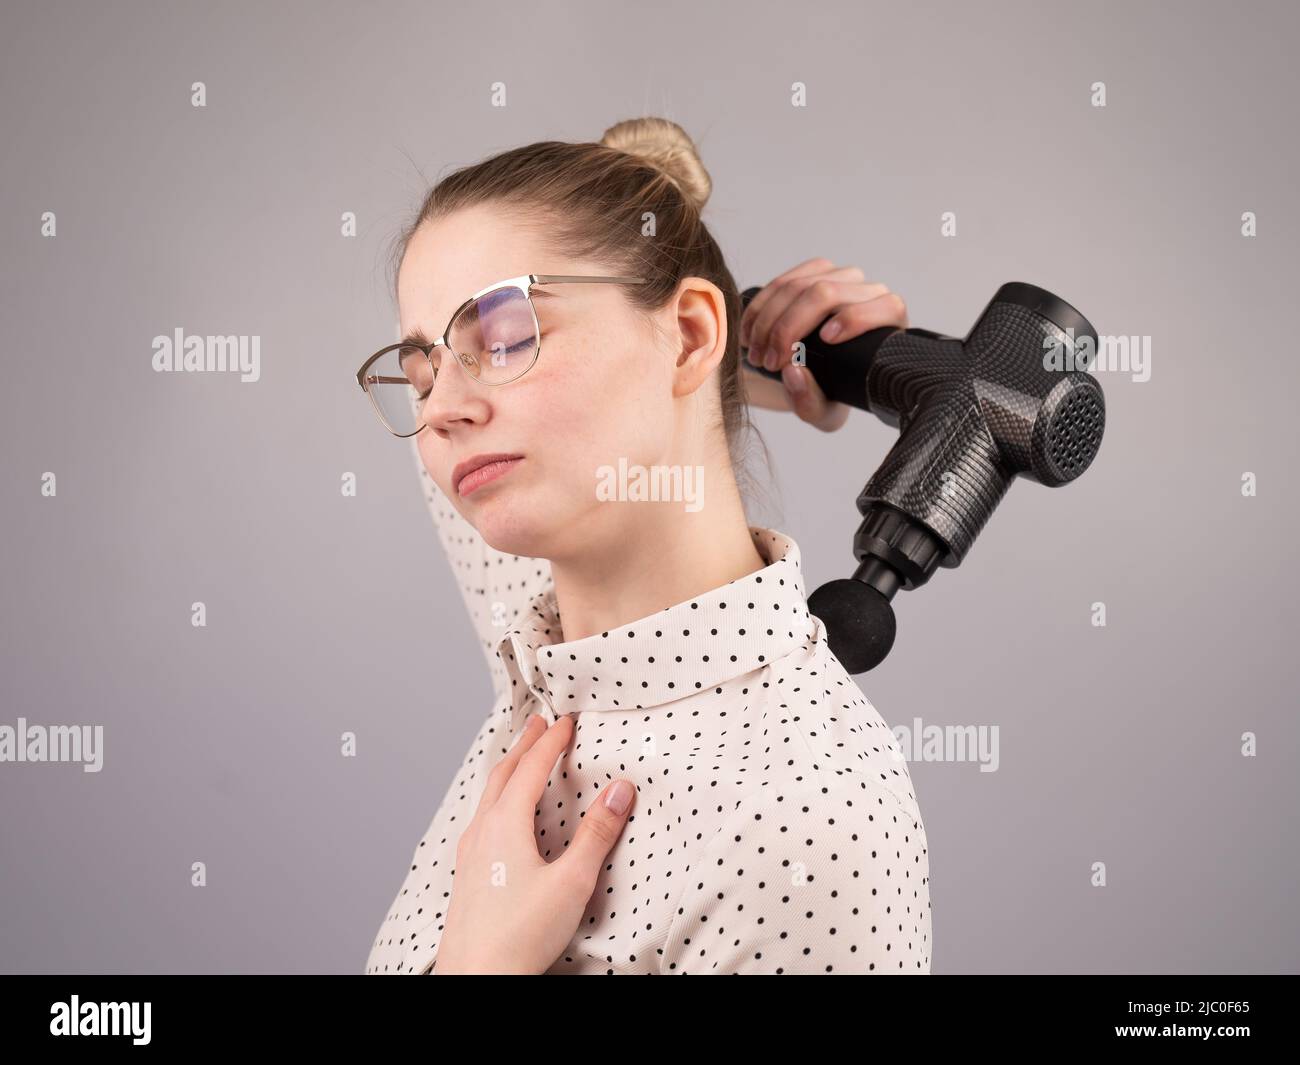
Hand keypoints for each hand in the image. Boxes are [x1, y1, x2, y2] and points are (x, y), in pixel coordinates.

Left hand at [431, 713, 635, 973]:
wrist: (477, 979)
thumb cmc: (520, 936)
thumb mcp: (572, 882)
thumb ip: (597, 834)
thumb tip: (619, 791)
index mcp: (505, 824)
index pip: (532, 768)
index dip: (551, 741)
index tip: (566, 721)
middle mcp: (482, 831)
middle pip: (503, 774)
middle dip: (524, 745)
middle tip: (539, 724)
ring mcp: (469, 854)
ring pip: (488, 796)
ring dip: (508, 770)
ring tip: (521, 760)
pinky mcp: (466, 875)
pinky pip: (481, 818)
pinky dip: (496, 798)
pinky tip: (501, 817)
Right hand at [739, 258, 908, 431]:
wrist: (814, 375)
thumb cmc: (829, 393)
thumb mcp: (822, 412)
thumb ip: (810, 402)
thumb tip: (792, 370)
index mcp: (888, 323)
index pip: (884, 307)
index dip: (855, 319)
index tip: (826, 341)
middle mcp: (868, 292)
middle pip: (826, 293)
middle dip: (788, 327)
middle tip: (768, 360)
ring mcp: (841, 277)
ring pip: (799, 285)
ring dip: (767, 319)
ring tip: (754, 351)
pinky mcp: (815, 271)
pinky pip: (783, 281)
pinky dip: (760, 308)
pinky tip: (749, 331)